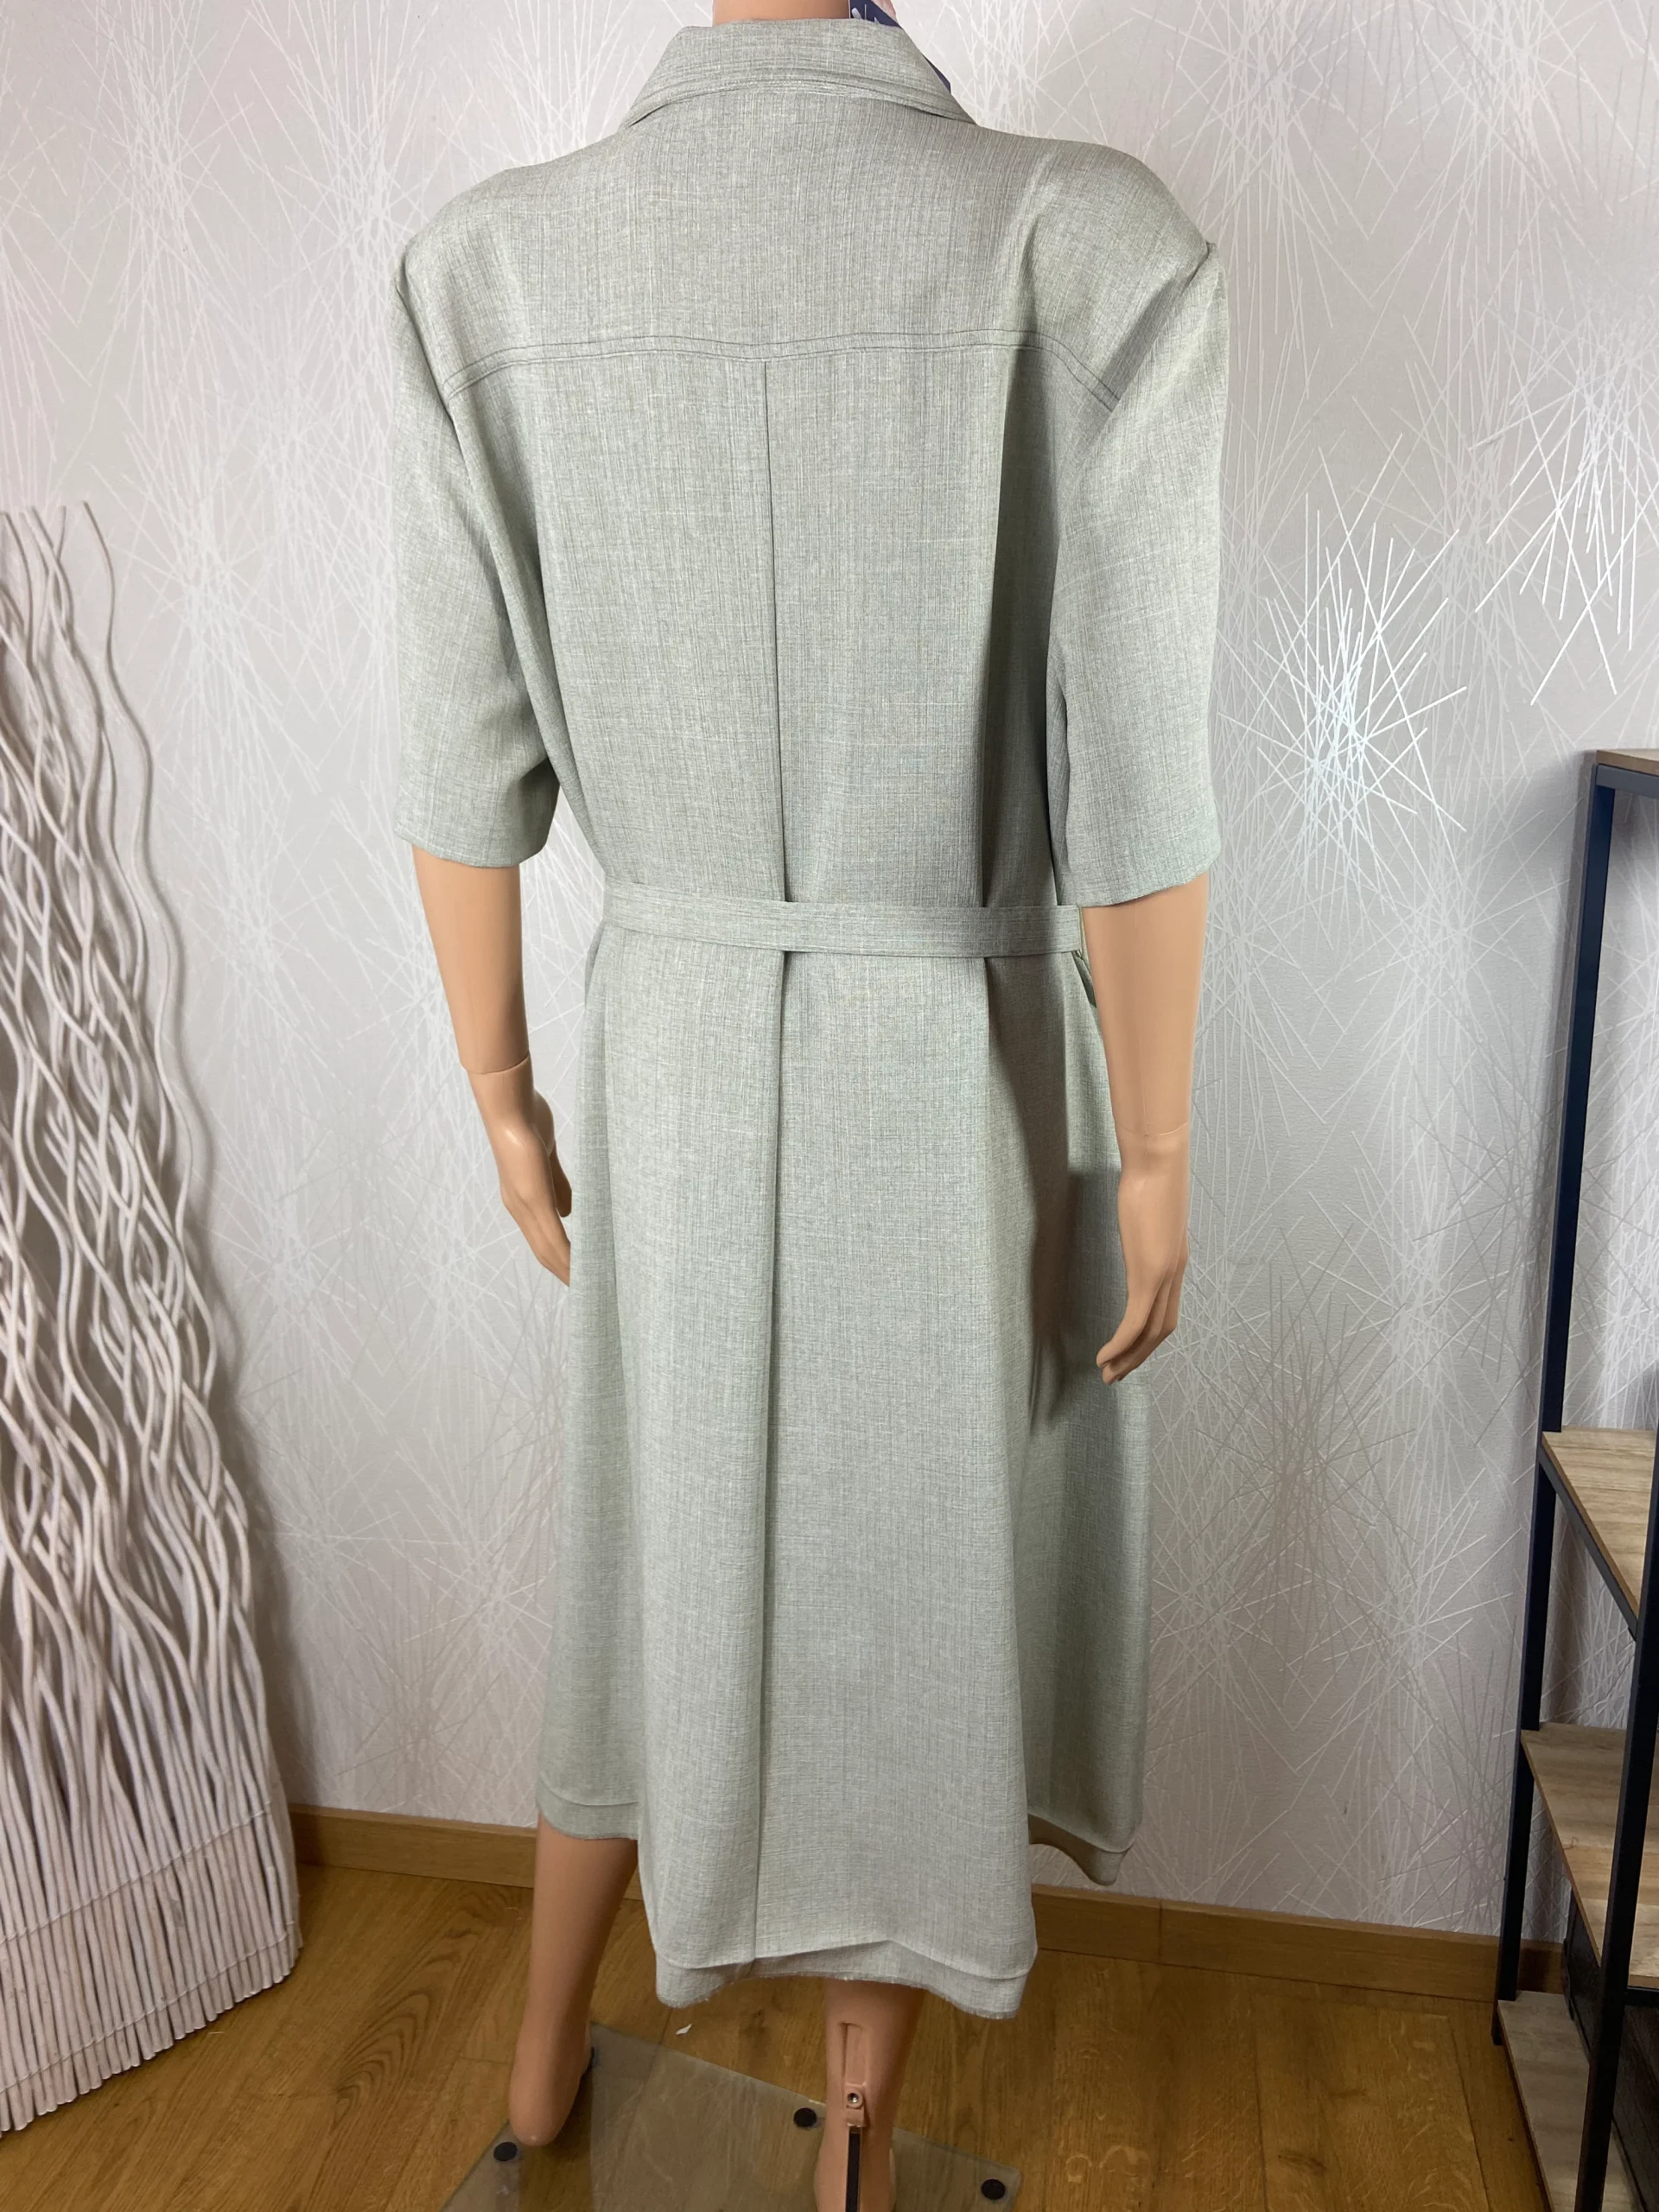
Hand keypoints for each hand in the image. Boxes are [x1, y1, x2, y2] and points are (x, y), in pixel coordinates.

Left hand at [468, 1059, 572, 1282]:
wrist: (509, 1105)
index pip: (542, 1238)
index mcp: (523, 1199)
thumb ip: (559, 1184)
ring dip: (567, 1270)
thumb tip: (570, 1211)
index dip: (558, 1258)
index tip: (578, 1273)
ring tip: (587, 1287)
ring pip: (547, 1250)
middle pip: (543, 1252)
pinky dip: (567, 1256)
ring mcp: (525, 1205)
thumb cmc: (527, 1122)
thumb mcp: (546, 1158)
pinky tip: (581, 1268)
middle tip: (586, 1291)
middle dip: (564, 1272)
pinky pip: (553, 1236)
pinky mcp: (533, 1199)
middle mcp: (520, 1208)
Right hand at [1097, 1126, 1189, 1384]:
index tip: (1129, 1350)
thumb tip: (1135, 1213)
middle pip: (1161, 1330)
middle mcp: (1174, 1273)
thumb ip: (1144, 1220)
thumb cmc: (1151, 1174)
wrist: (1159, 1160)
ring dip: (1129, 1359)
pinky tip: (1105, 1356)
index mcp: (1175, 1259)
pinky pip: (1135, 1322)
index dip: (1149, 1336)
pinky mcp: (1149, 1273)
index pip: (1166, 1310)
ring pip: (1150, 1333)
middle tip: (1116, 1374)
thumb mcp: (1147, 1205)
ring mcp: (1164, 1275)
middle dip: (1139, 1357)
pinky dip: (1121, 1345)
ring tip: (1107, 1374)